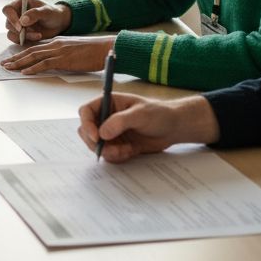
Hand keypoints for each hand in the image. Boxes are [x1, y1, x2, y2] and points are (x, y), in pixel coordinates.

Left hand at [0, 35, 112, 73]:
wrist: (105, 48)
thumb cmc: (94, 52)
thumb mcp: (75, 51)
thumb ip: (64, 55)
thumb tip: (57, 63)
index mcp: (58, 43)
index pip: (36, 48)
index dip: (23, 54)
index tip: (13, 59)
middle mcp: (55, 45)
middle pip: (30, 51)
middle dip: (16, 58)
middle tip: (4, 64)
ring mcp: (58, 51)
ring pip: (33, 57)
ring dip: (19, 63)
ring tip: (8, 68)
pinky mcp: (63, 59)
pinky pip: (44, 64)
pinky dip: (33, 68)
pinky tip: (24, 72)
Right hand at [2, 0, 71, 44]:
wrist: (58, 23)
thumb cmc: (53, 13)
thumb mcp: (47, 12)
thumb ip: (35, 14)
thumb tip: (22, 21)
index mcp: (20, 3)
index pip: (7, 9)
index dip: (11, 18)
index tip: (20, 26)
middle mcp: (16, 13)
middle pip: (8, 23)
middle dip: (20, 30)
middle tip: (33, 33)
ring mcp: (17, 24)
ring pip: (11, 33)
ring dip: (23, 36)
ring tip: (38, 35)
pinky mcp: (20, 34)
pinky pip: (16, 40)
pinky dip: (25, 40)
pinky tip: (37, 37)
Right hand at [78, 94, 219, 162]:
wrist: (174, 128)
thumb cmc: (159, 114)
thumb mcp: (140, 114)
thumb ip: (119, 122)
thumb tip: (101, 133)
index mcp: (108, 104)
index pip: (86, 111)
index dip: (87, 124)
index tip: (96, 137)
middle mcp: (106, 118)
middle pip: (87, 131)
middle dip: (97, 143)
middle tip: (112, 149)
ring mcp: (112, 133)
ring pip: (97, 146)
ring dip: (109, 151)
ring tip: (126, 150)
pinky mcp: (118, 145)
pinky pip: (109, 154)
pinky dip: (117, 156)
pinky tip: (131, 151)